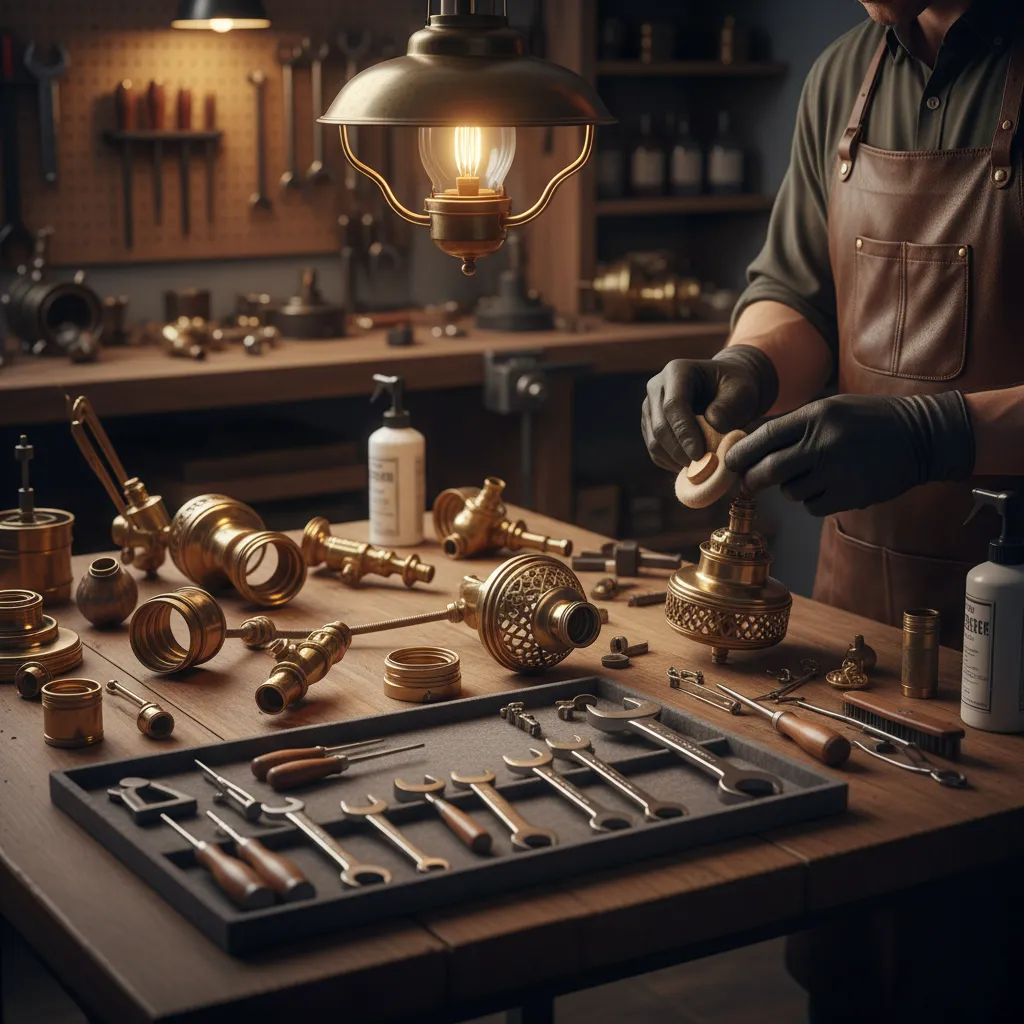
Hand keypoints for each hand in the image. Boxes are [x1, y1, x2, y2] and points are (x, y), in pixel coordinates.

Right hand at [642, 345, 778, 470]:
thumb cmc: (737, 388)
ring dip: (675, 460)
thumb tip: (712, 424)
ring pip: (654, 441)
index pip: (673, 405)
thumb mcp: (743, 391)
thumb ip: (730, 406)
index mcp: (677, 371)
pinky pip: (654, 450)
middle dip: (680, 451)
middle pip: (659, 426)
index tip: (700, 455)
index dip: (685, 432)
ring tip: (700, 469)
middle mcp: (656, 387)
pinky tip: (692, 466)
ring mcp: (650, 407)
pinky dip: (671, 462)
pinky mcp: (650, 425)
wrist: (726, 390)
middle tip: (702, 469)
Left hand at [724, 391, 974, 516]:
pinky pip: (813, 506)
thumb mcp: (831, 409)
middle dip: (752, 480)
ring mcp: (839, 471)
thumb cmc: (868, 421)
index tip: (729, 464)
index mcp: (816, 416)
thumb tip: (751, 448)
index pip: (765, 438)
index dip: (742, 454)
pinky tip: (830, 486)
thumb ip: (794, 427)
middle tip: (748, 484)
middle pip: (770, 471)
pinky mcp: (852, 495)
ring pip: (791, 492)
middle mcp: (825, 443)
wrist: (922, 436)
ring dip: (791, 488)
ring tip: (811, 475)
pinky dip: (813, 501)